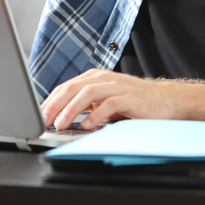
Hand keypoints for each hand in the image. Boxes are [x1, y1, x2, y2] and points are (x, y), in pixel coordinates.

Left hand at [41, 69, 186, 130]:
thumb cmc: (134, 103)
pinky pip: (109, 104)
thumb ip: (86, 106)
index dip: (50, 101)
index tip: (39, 115)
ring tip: (61, 124)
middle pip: (73, 88)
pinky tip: (86, 126)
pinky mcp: (129, 97)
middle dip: (55, 105)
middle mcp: (103, 78)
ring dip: (71, 109)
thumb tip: (60, 118)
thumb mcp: (105, 103)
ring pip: (87, 93)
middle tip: (44, 120)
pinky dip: (96, 115)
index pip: (66, 87)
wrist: (166, 100)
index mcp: (94, 78)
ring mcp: (116, 86)